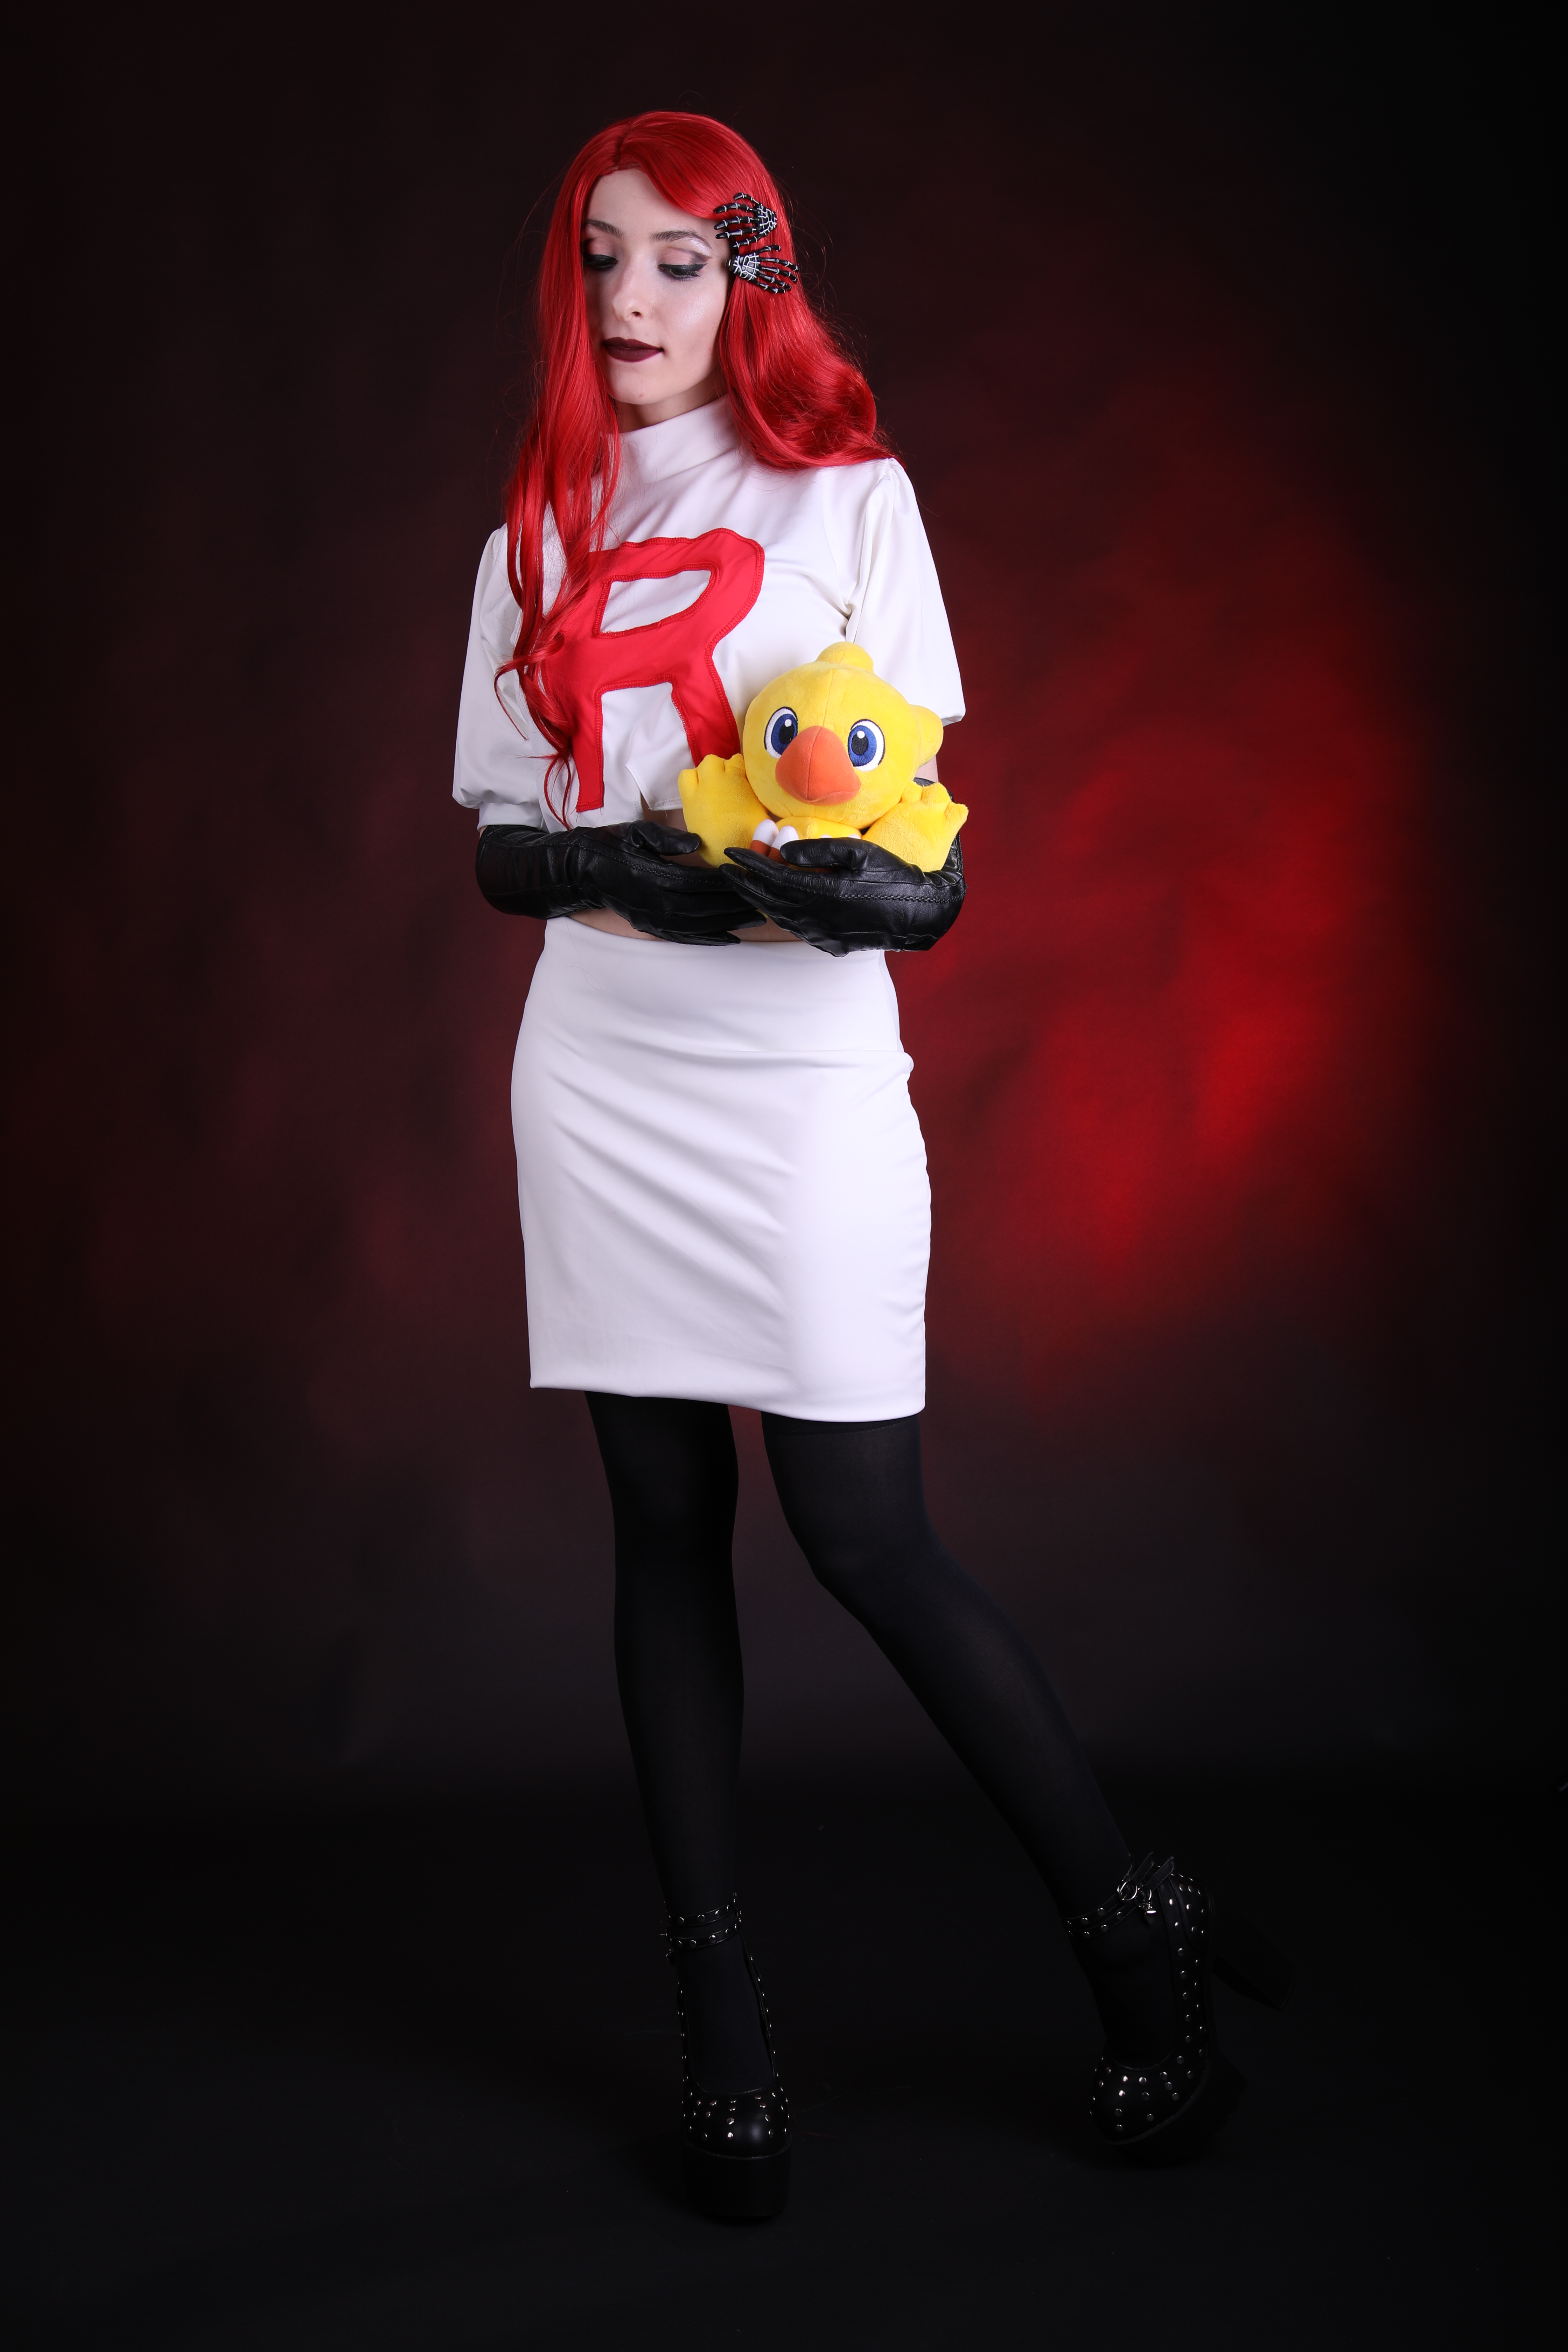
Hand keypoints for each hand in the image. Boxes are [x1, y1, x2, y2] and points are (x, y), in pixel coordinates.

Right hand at [573, 821, 756, 943]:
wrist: (582, 870)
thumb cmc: (611, 845)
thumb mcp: (636, 832)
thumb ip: (666, 838)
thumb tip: (695, 842)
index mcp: (655, 876)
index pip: (699, 881)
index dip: (725, 882)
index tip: (748, 878)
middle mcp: (656, 902)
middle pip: (704, 907)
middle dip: (734, 906)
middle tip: (762, 903)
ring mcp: (653, 918)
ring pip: (698, 925)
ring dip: (728, 924)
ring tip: (755, 921)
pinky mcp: (650, 927)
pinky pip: (684, 937)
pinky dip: (708, 940)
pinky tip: (728, 940)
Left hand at [723, 834, 965, 955]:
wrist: (920, 913)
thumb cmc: (892, 875)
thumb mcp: (858, 852)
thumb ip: (817, 849)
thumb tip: (783, 848)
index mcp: (821, 894)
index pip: (772, 877)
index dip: (749, 863)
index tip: (730, 852)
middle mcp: (817, 919)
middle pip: (767, 901)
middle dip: (744, 884)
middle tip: (725, 869)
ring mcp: (823, 935)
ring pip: (779, 918)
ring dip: (759, 900)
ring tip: (745, 884)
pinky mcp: (830, 944)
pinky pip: (796, 929)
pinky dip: (780, 914)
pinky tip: (775, 904)